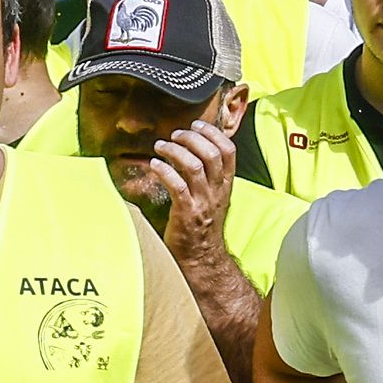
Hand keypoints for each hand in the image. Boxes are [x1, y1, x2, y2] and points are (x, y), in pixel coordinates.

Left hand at [106, 87, 248, 272]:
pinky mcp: (187, 214)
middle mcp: (217, 191)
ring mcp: (203, 202)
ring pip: (195, 166)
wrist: (201, 258)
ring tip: (161, 146)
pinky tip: (154, 164)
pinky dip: (165, 171)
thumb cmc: (202, 225)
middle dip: (192, 138)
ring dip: (175, 151)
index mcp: (225, 185)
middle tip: (176, 134)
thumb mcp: (212, 197)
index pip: (229, 151)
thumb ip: (206, 175)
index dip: (213, 133)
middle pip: (212, 154)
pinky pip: (177, 186)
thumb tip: (189, 149)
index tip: (197, 124)